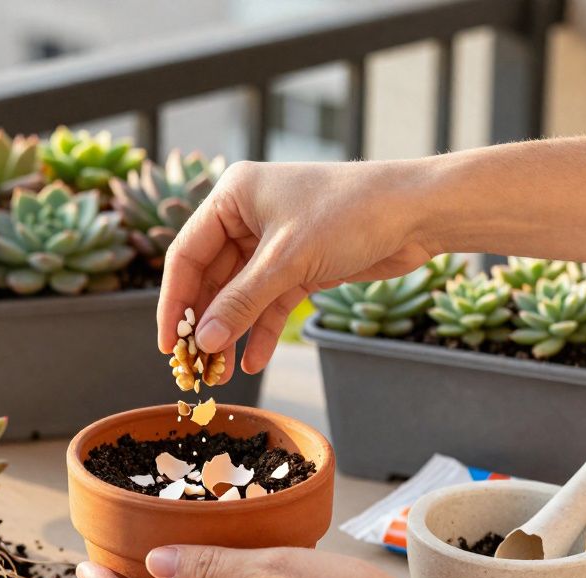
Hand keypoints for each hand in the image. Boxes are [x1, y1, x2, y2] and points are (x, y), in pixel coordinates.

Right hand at [156, 160, 437, 376]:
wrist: (417, 212)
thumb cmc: (350, 214)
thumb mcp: (287, 261)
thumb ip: (241, 302)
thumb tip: (202, 341)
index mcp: (233, 196)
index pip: (186, 254)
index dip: (174, 302)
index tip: (167, 345)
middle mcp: (248, 216)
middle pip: (211, 278)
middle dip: (205, 323)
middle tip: (194, 366)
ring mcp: (274, 242)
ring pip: (240, 294)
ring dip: (231, 332)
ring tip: (221, 372)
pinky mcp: (300, 264)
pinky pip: (269, 302)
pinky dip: (261, 330)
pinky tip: (253, 360)